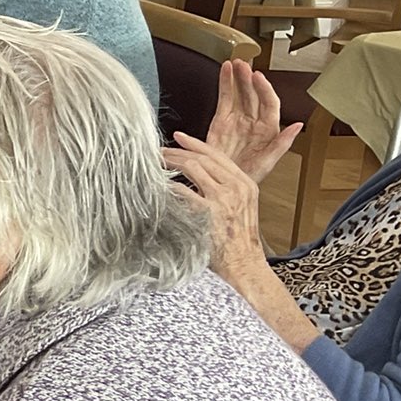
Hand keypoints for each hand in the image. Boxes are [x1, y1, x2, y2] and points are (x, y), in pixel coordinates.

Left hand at [162, 133, 272, 278]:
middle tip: (159, 151)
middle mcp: (236, 187)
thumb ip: (225, 187)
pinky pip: (183, 191)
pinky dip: (169, 185)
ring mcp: (222, 200)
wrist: (243, 263)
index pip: (218, 155)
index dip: (195, 143)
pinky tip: (158, 184)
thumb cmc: (238, 239)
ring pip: (193, 167)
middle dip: (177, 151)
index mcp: (245, 184)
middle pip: (202, 158)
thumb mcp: (241, 206)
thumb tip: (199, 171)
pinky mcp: (208, 213)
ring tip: (155, 163)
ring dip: (171, 162)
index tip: (179, 137)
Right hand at [204, 59, 302, 182]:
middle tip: (244, 65)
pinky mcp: (221, 121)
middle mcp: (253, 122)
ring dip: (237, 77)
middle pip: (254, 94)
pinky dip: (224, 84)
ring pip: (240, 93)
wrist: (222, 185)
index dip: (264, 88)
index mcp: (268, 130)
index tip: (258, 77)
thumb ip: (283, 143)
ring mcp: (237, 120)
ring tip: (235, 64)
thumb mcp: (268, 163)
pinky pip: (225, 99)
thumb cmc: (246, 177)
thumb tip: (298, 125)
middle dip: (248, 78)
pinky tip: (225, 72)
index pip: (269, 103)